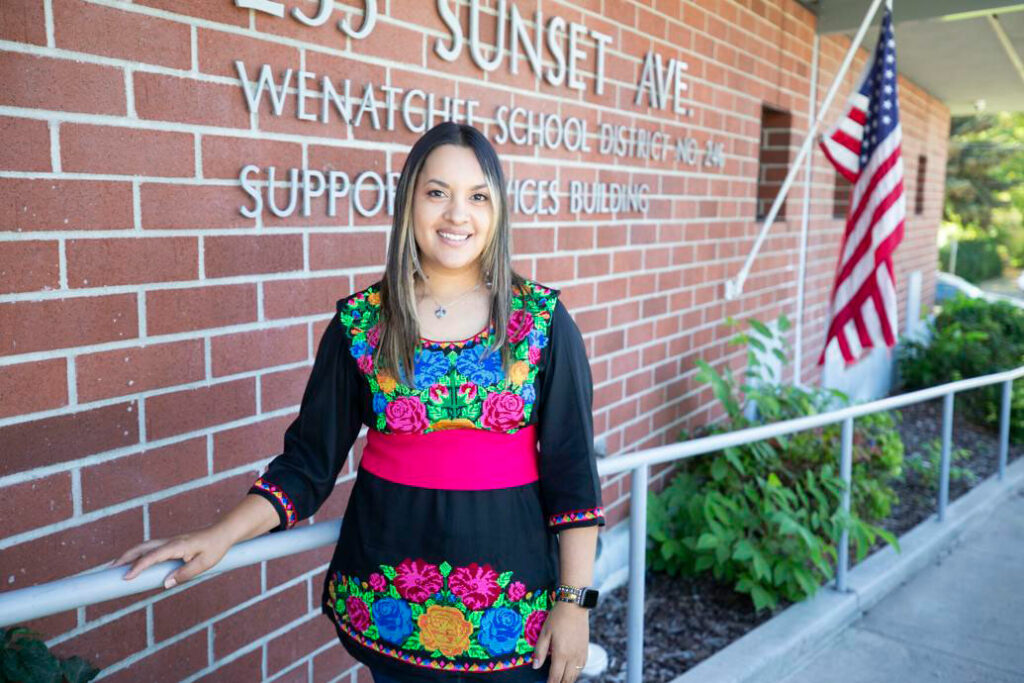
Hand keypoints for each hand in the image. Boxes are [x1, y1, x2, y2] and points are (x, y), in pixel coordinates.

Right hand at [107, 527, 231, 588]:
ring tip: (115, 568)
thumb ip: (185, 574)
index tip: (126, 578)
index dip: (138, 567)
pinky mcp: (170, 544)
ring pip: (144, 547)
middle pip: (142, 548)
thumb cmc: (215, 548)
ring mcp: (169, 542)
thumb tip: (165, 584)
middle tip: (109, 571)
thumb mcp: (204, 564)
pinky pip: (150, 549)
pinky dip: (138, 555)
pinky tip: (132, 563)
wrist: (222, 533)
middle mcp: (169, 542)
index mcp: (177, 546)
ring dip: (129, 555)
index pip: (153, 557)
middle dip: (125, 558)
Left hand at [531, 601, 588, 682]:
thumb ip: (540, 651)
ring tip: (560, 679)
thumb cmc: (557, 617)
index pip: (555, 677)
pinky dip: (576, 673)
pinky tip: (570, 671)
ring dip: (568, 679)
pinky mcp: (586, 649)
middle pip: (567, 679)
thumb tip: (535, 666)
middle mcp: (573, 657)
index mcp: (561, 654)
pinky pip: (582, 667)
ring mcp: (581, 653)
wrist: (575, 605)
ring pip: (576, 675)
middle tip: (552, 682)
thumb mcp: (545, 632)